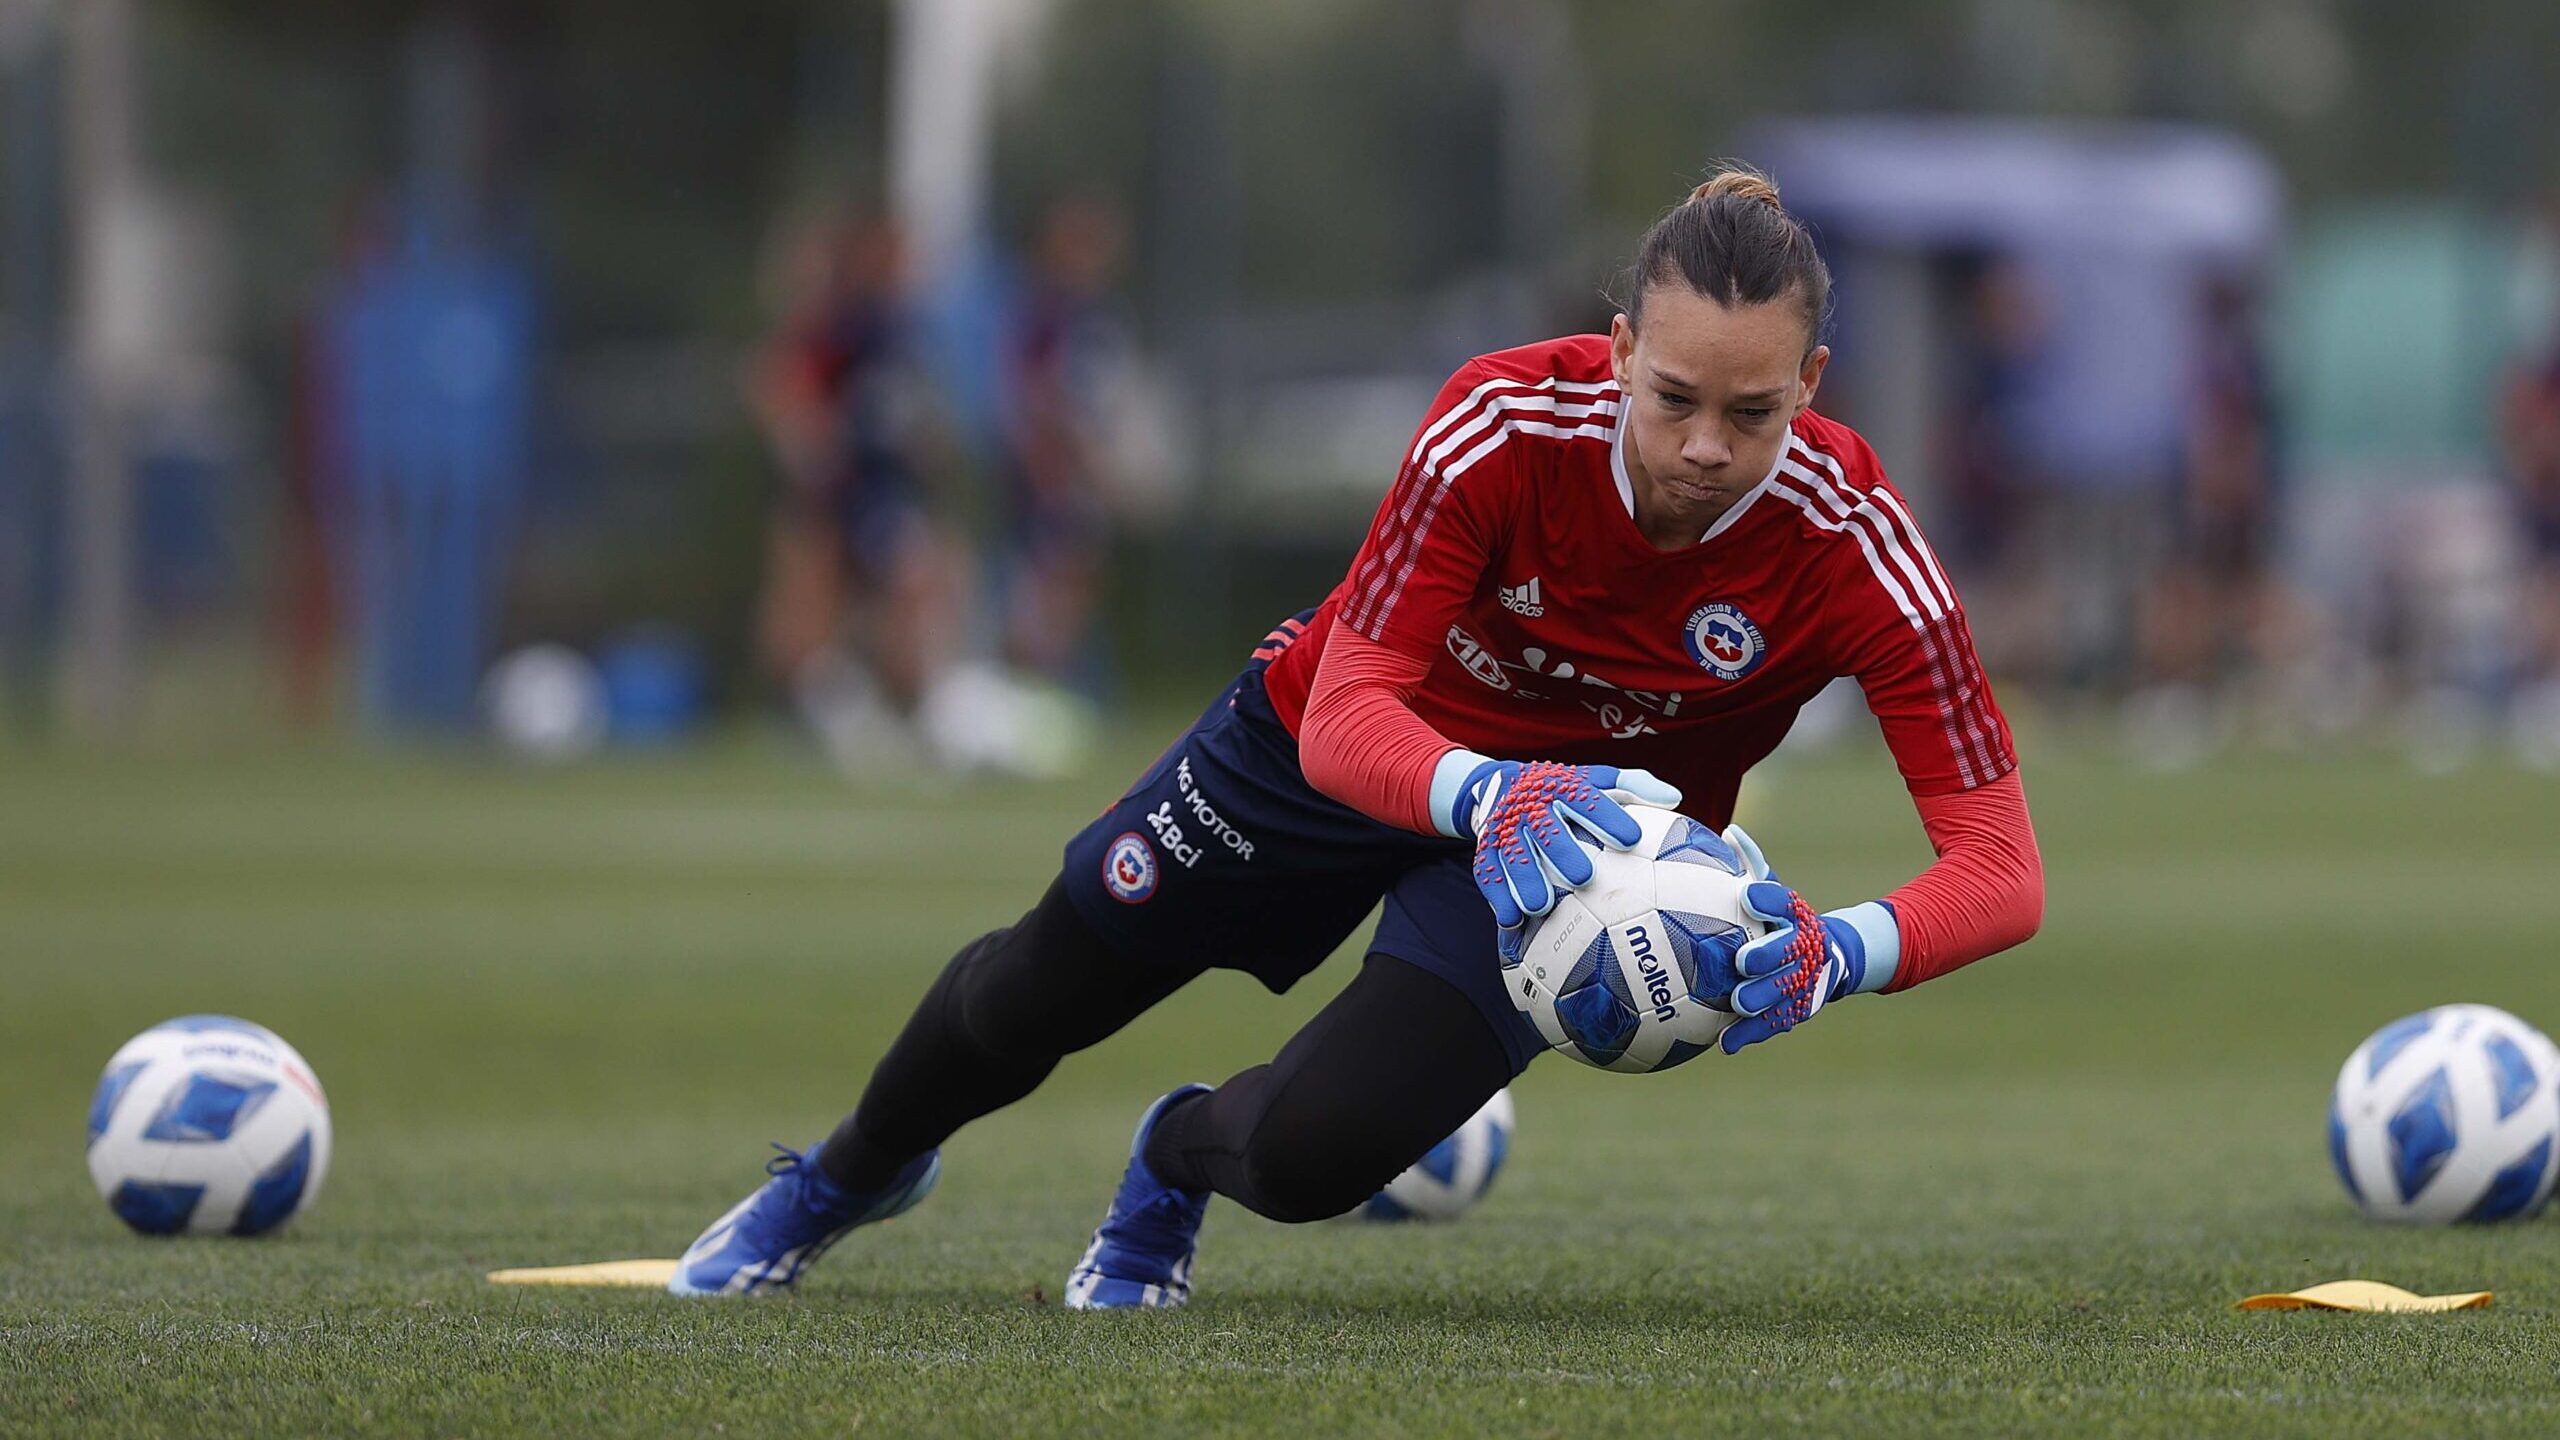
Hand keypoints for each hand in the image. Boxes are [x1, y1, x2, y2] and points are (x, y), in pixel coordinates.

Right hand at [1446, 759, 1680, 929]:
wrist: (1500, 785)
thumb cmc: (1564, 792)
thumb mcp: (1594, 781)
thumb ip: (1634, 786)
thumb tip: (1675, 798)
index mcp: (1564, 788)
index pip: (1588, 800)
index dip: (1609, 818)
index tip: (1631, 839)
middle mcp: (1533, 807)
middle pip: (1547, 830)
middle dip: (1562, 852)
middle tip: (1582, 878)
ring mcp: (1506, 830)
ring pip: (1514, 856)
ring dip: (1525, 881)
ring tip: (1540, 906)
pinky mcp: (1487, 851)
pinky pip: (1489, 874)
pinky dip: (1499, 897)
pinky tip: (1511, 920)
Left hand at [1720, 881, 1872, 1053]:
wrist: (1830, 958)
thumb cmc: (1784, 921)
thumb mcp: (1776, 893)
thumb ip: (1753, 865)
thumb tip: (1730, 832)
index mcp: (1796, 916)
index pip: (1785, 904)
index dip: (1769, 900)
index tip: (1747, 896)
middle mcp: (1805, 948)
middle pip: (1789, 951)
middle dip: (1768, 955)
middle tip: (1743, 960)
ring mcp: (1805, 981)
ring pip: (1784, 991)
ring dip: (1762, 997)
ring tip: (1739, 1003)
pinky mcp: (1797, 1009)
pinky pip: (1774, 1023)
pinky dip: (1751, 1034)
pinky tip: (1726, 1043)